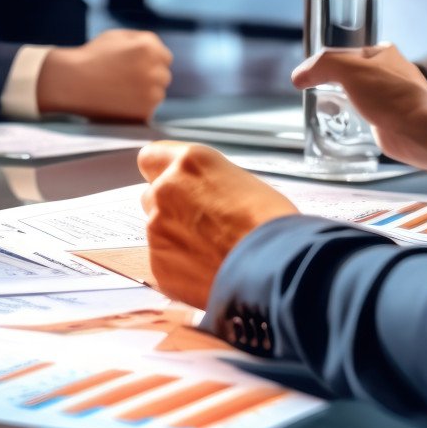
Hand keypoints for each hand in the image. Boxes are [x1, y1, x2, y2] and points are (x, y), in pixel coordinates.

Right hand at [37, 29, 172, 121]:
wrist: (71, 83)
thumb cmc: (91, 57)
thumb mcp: (116, 36)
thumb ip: (141, 40)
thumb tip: (159, 50)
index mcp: (148, 48)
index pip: (165, 57)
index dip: (149, 62)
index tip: (134, 67)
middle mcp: (154, 69)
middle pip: (163, 76)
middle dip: (149, 77)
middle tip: (125, 80)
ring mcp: (151, 92)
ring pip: (157, 94)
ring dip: (145, 93)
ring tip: (120, 91)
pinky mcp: (144, 112)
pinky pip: (148, 110)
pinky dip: (137, 108)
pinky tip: (120, 102)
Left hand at [138, 142, 295, 308]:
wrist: (275, 269)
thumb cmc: (271, 225)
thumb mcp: (241, 183)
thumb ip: (208, 183)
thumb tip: (201, 195)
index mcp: (189, 164)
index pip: (150, 157)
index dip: (161, 172)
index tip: (173, 183)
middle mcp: (166, 191)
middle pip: (153, 195)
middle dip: (171, 208)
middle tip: (201, 223)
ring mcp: (157, 228)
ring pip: (157, 230)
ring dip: (177, 238)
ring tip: (213, 252)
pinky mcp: (158, 264)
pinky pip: (163, 261)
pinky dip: (180, 267)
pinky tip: (208, 270)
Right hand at [292, 43, 426, 177]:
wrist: (420, 130)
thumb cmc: (392, 95)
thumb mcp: (349, 68)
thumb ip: (322, 65)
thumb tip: (299, 76)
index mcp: (380, 53)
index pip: (343, 51)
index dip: (321, 62)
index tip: (304, 75)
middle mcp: (385, 72)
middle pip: (346, 73)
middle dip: (328, 82)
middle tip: (310, 91)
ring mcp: (387, 96)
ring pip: (353, 94)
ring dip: (337, 101)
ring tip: (322, 108)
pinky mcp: (387, 118)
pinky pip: (360, 114)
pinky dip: (348, 118)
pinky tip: (341, 122)